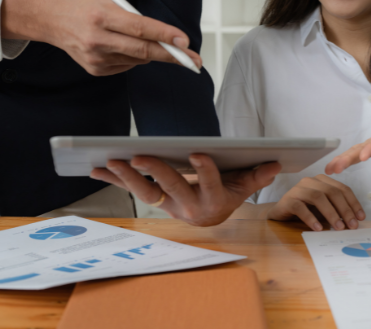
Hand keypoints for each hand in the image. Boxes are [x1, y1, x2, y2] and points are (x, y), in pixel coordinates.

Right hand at [1, 0, 202, 75]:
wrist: (49, 17)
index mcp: (101, 14)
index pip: (140, 28)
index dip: (164, 35)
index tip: (184, 41)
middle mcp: (97, 38)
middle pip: (143, 50)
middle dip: (171, 55)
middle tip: (194, 59)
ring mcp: (95, 57)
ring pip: (138, 59)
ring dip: (150, 51)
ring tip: (143, 37)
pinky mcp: (95, 68)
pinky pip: (127, 66)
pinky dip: (134, 56)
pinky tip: (124, 43)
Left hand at [90, 155, 281, 226]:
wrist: (211, 216)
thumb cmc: (227, 194)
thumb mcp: (245, 186)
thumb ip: (258, 176)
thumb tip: (275, 163)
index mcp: (213, 203)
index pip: (210, 185)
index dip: (205, 171)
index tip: (199, 154)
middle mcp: (187, 207)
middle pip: (170, 188)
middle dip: (154, 172)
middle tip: (138, 156)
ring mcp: (168, 204)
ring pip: (145, 192)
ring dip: (126, 177)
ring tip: (109, 160)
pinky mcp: (154, 198)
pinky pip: (132, 189)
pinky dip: (113, 179)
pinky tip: (96, 168)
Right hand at [266, 175, 365, 231]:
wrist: (280, 213)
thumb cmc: (305, 211)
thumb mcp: (323, 210)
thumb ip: (337, 211)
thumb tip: (354, 222)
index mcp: (323, 181)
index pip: (342, 189)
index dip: (353, 203)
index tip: (360, 218)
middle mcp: (311, 181)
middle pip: (332, 192)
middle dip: (344, 209)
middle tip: (352, 225)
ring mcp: (298, 189)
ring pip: (318, 197)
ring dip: (331, 213)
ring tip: (338, 227)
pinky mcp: (288, 200)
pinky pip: (300, 207)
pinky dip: (311, 218)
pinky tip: (318, 228)